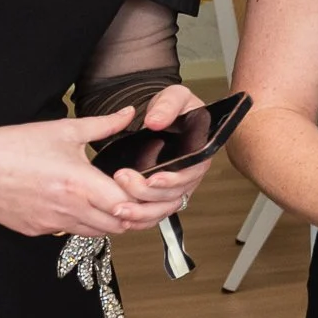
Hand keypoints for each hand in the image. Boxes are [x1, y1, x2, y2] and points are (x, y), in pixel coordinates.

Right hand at [0, 107, 153, 237]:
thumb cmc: (16, 146)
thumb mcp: (64, 130)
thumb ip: (103, 125)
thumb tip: (130, 113)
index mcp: (78, 183)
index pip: (126, 203)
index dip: (143, 199)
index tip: (152, 188)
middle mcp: (68, 209)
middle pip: (117, 224)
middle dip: (136, 214)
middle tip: (144, 200)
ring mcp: (51, 223)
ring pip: (97, 233)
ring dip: (113, 221)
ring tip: (120, 203)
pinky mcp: (36, 230)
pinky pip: (71, 232)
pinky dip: (88, 224)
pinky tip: (90, 207)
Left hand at [99, 84, 219, 224]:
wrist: (163, 116)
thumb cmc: (174, 108)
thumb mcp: (175, 96)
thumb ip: (168, 105)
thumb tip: (156, 121)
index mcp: (200, 152)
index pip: (191, 173)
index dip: (173, 180)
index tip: (153, 178)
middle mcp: (190, 173)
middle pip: (174, 195)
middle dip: (147, 193)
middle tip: (123, 179)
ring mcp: (176, 187)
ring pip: (163, 209)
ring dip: (141, 213)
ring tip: (118, 208)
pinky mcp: (161, 196)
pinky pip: (154, 215)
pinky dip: (139, 221)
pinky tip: (123, 218)